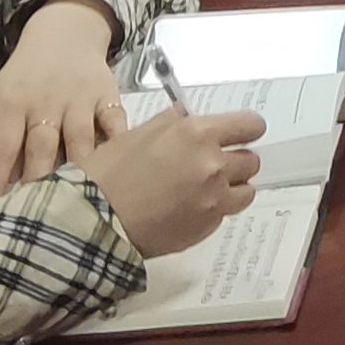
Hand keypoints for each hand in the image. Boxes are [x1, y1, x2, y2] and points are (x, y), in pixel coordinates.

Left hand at [0, 0, 125, 203]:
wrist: (64, 32)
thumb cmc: (25, 75)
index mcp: (13, 103)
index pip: (3, 149)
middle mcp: (46, 101)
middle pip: (41, 149)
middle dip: (36, 184)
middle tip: (34, 217)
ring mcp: (80, 99)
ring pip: (79, 140)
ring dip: (76, 171)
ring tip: (74, 201)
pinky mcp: (108, 95)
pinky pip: (116, 122)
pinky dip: (117, 145)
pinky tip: (116, 169)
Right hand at [80, 103, 268, 258]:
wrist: (93, 218)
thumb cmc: (108, 174)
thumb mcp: (140, 133)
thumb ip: (175, 124)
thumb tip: (190, 118)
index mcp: (197, 134)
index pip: (250, 125)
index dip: (246, 130)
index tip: (243, 134)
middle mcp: (212, 164)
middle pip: (250, 159)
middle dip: (235, 161)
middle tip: (214, 165)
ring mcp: (213, 197)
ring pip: (246, 189)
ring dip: (232, 187)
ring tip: (205, 190)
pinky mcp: (208, 225)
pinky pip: (225, 212)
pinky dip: (214, 209)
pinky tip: (189, 208)